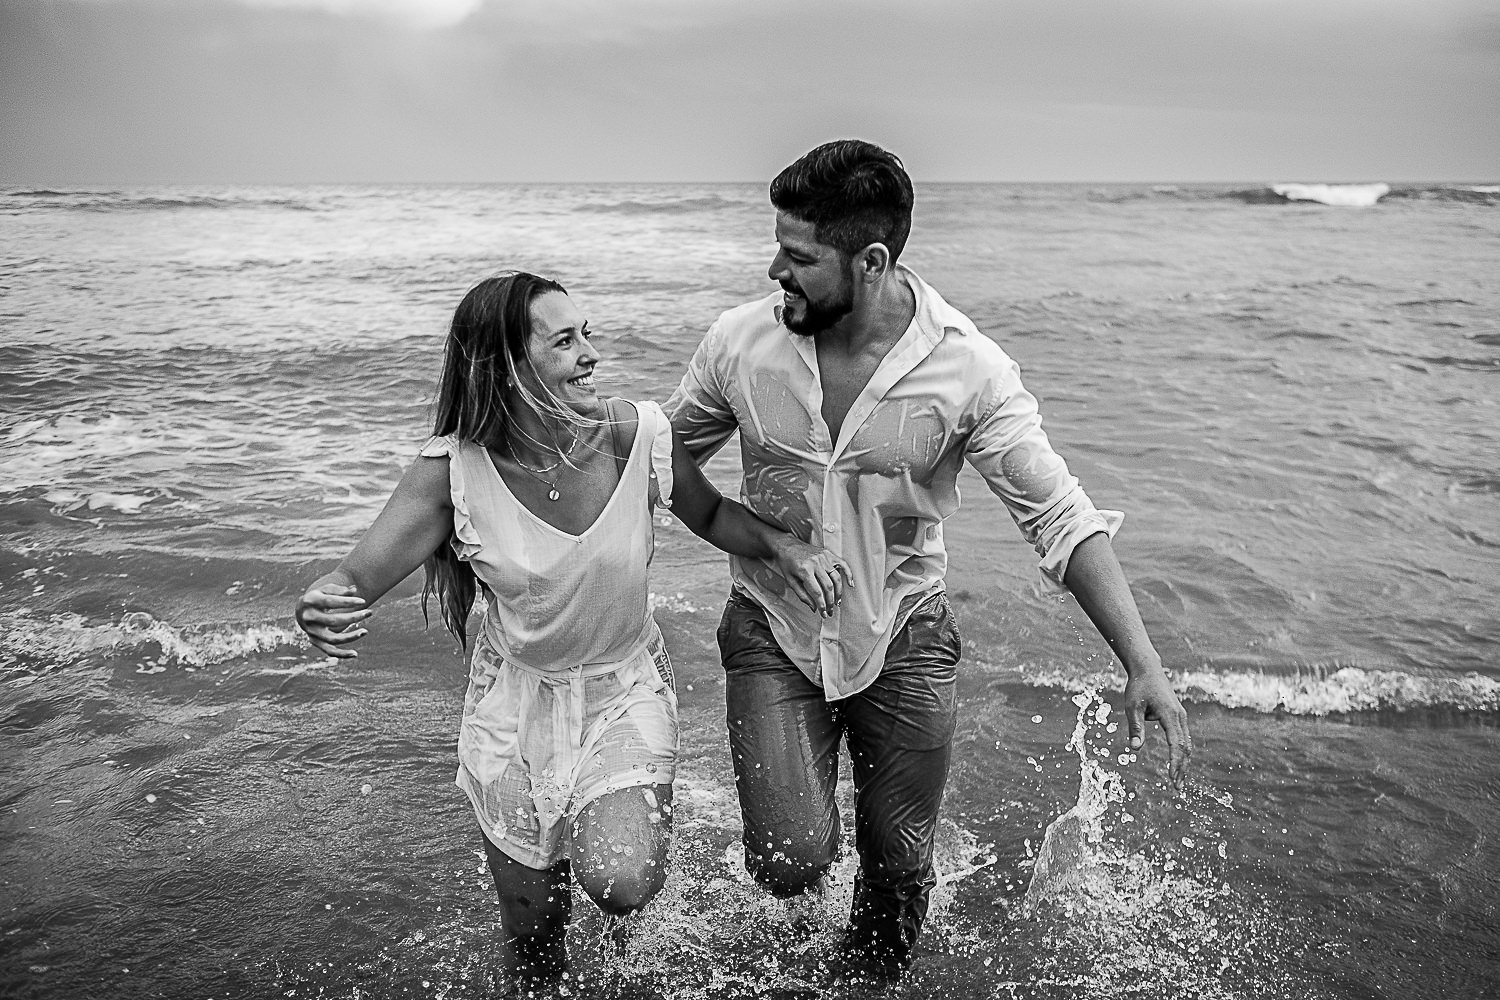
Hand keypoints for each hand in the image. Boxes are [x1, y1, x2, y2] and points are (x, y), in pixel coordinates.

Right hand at [295, 582, 371, 658]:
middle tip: (369, 612)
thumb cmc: (319, 596)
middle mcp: (308, 617)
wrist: (302, 609)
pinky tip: (355, 654)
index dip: (347, 602)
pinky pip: (329, 651)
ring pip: (332, 639)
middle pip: (333, 620)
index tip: (363, 601)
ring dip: (350, 637)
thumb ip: (340, 590)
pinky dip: (342, 654)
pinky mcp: (315, 641)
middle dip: (353, 617)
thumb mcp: (326, 589)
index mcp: (310, 601)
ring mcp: (311, 631)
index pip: (330, 602)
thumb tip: (354, 589)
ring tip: (365, 631)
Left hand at [768, 536, 852, 616]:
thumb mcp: (790, 581)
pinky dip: (848, 574)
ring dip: (839, 592)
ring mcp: (823, 557)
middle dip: (830, 602)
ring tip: (837, 602)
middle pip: (828, 587)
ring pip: (836, 578)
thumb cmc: (787, 564)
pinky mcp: (828, 554)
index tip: (823, 614)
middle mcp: (816, 563)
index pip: (817, 592)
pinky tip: (850, 584)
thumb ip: (803, 595)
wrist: (787, 546)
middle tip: (830, 611)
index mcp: (805, 570)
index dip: (821, 605)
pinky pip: (842, 564)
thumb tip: (815, 608)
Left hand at [1122, 664, 1191, 789]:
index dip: (1174, 761)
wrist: (1148, 670)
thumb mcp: (1132, 707)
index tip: (1171, 777)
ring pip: (1187, 743)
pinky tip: (1178, 764)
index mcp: (1169, 714)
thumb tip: (1134, 749)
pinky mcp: (1178, 716)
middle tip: (1177, 787)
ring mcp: (1181, 716)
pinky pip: (1183, 738)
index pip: (1176, 743)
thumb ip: (1135, 727)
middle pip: (1185, 747)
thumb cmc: (1138, 687)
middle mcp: (1179, 716)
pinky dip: (1182, 753)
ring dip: (1183, 762)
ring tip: (1178, 780)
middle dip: (1182, 767)